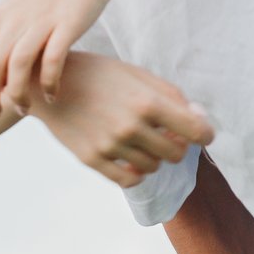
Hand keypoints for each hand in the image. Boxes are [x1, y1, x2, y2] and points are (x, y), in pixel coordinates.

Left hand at [0, 0, 117, 116]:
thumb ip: (1, 44)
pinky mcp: (66, 24)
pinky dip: (49, 82)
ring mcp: (38, 23)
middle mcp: (12, 22)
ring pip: (16, 67)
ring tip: (24, 110)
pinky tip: (52, 95)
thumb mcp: (14, 15)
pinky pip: (52, 59)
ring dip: (17, 95)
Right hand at [30, 52, 214, 188]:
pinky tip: (131, 157)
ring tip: (141, 139)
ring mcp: (111, 146)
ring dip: (154, 156)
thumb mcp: (137, 74)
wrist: (48, 83)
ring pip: (154, 167)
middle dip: (177, 145)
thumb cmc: (99, 74)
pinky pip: (130, 179)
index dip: (205, 135)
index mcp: (147, 102)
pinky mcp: (93, 160)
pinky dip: (136, 172)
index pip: (196, 131)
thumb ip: (171, 96)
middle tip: (166, 134)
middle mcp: (131, 126)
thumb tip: (199, 119)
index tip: (203, 135)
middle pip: (176, 154)